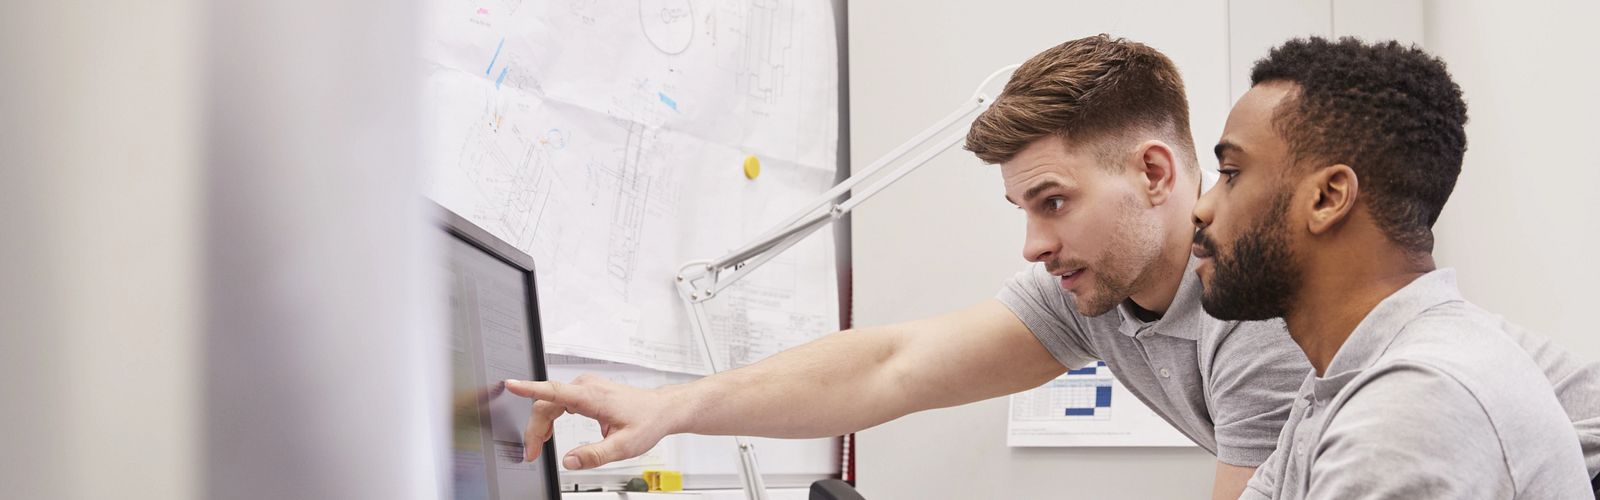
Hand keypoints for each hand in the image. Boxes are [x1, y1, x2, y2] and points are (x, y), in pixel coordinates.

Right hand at [503, 375, 680, 469]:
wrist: (661, 409)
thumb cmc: (647, 422)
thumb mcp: (624, 446)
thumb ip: (595, 455)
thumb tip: (569, 461)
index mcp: (592, 396)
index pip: (554, 390)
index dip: (529, 388)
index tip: (511, 384)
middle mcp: (586, 386)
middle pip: (546, 403)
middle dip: (535, 429)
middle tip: (532, 454)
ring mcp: (586, 386)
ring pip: (551, 403)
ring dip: (541, 425)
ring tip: (538, 447)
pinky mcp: (586, 390)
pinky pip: (559, 401)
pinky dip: (551, 417)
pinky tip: (549, 432)